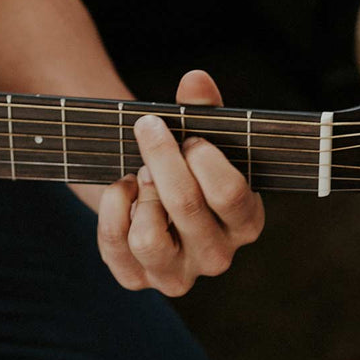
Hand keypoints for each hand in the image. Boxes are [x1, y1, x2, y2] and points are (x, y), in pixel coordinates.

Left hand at [95, 70, 262, 295]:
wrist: (149, 190)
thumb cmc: (185, 162)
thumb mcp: (199, 134)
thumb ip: (203, 108)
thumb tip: (195, 80)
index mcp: (246, 222)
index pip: (231, 194)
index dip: (204, 158)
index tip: (190, 136)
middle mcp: (217, 256)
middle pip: (186, 206)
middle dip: (161, 157)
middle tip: (149, 128)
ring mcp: (176, 275)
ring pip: (148, 239)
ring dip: (140, 191)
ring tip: (142, 172)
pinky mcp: (136, 279)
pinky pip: (115, 246)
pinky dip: (112, 208)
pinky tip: (124, 187)